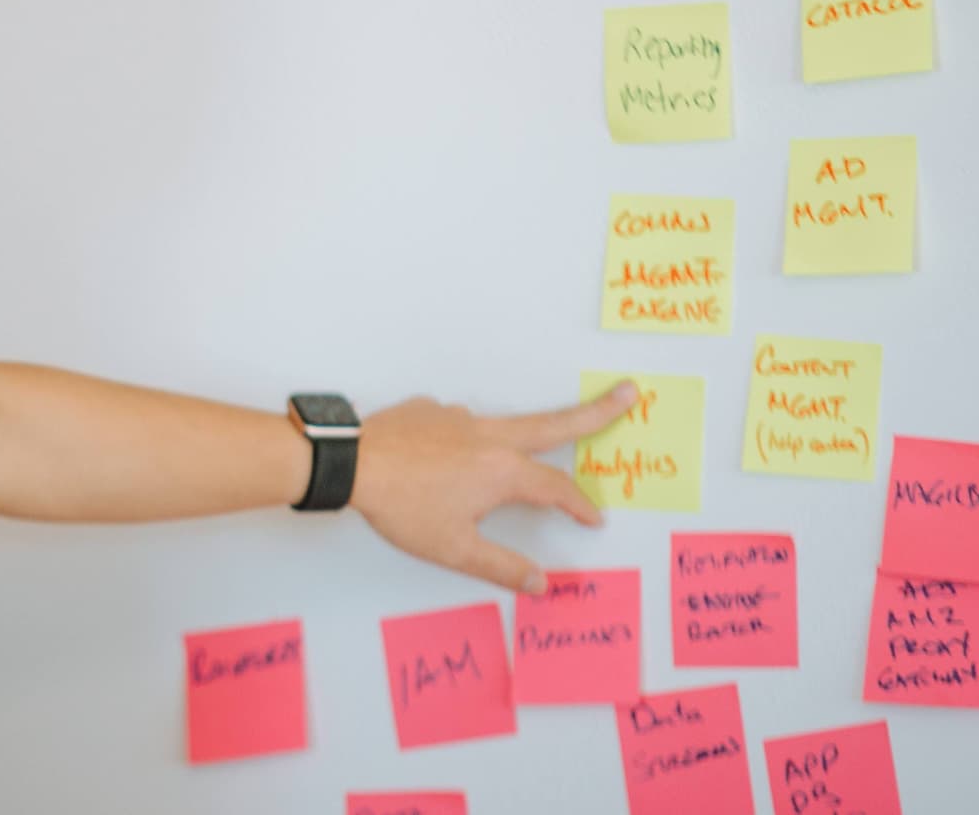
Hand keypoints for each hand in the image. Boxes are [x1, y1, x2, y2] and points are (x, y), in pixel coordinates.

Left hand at [347, 380, 639, 594]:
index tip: (594, 518)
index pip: (557, 488)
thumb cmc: (402, 506)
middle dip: (596, 411)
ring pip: (501, 425)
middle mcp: (487, 435)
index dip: (580, 505)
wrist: (350, 462)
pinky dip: (462, 442)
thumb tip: (541, 584)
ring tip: (499, 463)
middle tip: (628, 393)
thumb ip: (501, 566)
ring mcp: (457, 417)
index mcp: (502, 470)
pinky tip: (442, 461)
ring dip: (518, 436)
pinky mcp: (428, 410)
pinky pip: (457, 426)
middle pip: (554, 423)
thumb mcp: (455, 549)